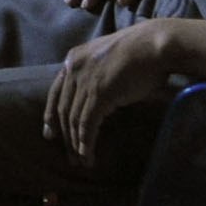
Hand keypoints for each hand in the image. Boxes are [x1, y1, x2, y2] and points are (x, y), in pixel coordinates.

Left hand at [43, 21, 178, 165]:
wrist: (155, 44)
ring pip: (74, 119)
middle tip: (69, 156)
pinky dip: (87, 142)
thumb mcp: (108, 61)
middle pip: (63, 108)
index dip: (51, 114)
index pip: (55, 92)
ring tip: (81, 162)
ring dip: (76, 144)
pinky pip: (88, 123)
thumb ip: (96, 76)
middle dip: (64, 135)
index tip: (50, 133)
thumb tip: (97, 101)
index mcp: (73, 59)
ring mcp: (85, 81)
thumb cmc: (140, 53)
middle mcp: (74, 69)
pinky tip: (88, 155)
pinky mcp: (99, 93)